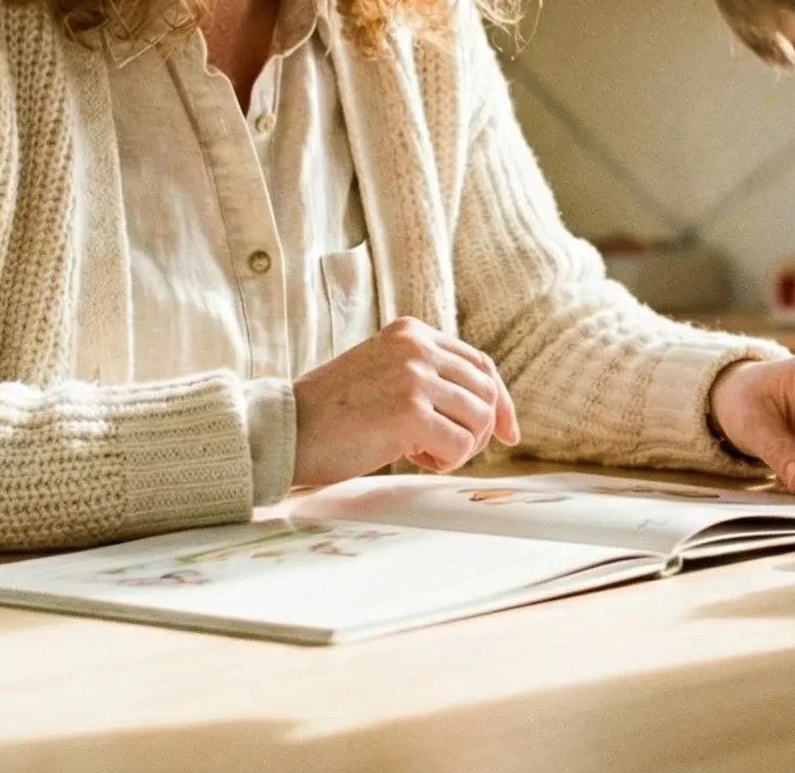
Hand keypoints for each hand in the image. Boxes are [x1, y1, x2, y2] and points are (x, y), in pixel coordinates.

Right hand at [291, 318, 521, 485]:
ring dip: (459, 447)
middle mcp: (417, 347)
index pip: (481, 364)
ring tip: (420, 452)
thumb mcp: (383, 372)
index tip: (508, 433)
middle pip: (487, 393)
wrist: (286, 430)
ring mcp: (414, 377)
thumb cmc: (332, 413)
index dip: (501, 401)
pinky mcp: (410, 413)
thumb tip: (488, 409)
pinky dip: (445, 461)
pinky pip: (460, 445)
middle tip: (445, 450)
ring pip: (479, 420)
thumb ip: (427, 376)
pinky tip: (412, 458)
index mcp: (411, 332)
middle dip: (478, 431)